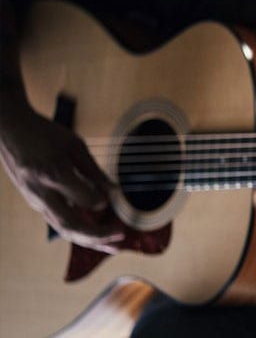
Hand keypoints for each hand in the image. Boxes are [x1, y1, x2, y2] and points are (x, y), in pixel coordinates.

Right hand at [0, 107, 123, 252]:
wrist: (9, 130)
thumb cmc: (44, 133)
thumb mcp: (74, 145)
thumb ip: (94, 171)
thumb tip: (115, 192)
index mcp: (53, 174)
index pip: (84, 200)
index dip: (101, 201)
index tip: (114, 197)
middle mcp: (42, 192)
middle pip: (71, 225)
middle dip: (98, 236)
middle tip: (122, 236)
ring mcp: (35, 200)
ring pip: (64, 229)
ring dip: (91, 240)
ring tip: (114, 247)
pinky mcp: (35, 203)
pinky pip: (59, 222)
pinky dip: (80, 232)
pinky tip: (97, 236)